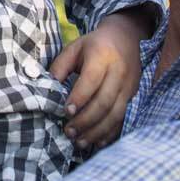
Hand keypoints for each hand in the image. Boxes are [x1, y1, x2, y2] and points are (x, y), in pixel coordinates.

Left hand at [47, 10, 148, 146]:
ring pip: (115, 114)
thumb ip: (59, 67)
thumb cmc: (94, 45)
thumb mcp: (74, 48)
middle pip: (104, 101)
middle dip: (85, 120)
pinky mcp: (133, 96)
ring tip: (80, 142)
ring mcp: (129, 86)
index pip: (91, 80)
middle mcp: (119, 72)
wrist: (126, 38)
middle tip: (68, 132)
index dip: (79, 98)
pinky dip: (110, 133)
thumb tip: (47, 90)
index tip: (65, 112)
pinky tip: (97, 142)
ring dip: (97, 131)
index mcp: (102, 56)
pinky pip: (123, 118)